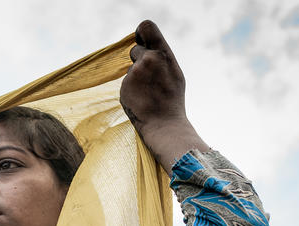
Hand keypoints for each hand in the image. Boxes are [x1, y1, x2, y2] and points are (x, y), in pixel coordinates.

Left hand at [119, 20, 208, 172]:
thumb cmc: (171, 100)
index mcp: (164, 54)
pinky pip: (125, 82)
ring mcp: (136, 72)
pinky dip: (130, 90)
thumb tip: (148, 47)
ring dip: (135, 78)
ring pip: (131, 69)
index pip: (147, 27)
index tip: (139, 37)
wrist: (164, 124)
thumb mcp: (174, 73)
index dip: (141, 31)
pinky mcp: (125, 85)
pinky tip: (140, 99)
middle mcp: (149, 59)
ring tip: (148, 92)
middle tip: (149, 78)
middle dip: (138, 60)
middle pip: (135, 49)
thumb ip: (160, 58)